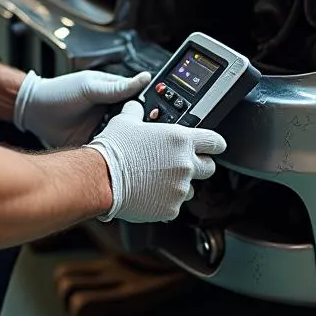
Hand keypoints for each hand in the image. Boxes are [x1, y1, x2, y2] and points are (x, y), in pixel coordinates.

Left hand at [12, 68, 151, 147]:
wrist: (35, 111)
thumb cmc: (61, 92)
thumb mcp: (90, 87)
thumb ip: (117, 87)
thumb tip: (145, 77)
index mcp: (115, 95)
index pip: (140, 103)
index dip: (149, 112)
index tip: (156, 119)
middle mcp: (112, 113)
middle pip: (134, 125)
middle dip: (139, 132)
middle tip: (143, 138)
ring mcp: (104, 130)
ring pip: (123, 141)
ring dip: (127, 146)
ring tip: (133, 151)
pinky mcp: (94, 145)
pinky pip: (109, 153)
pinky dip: (113, 156)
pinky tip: (117, 159)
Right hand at [86, 100, 226, 222]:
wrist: (101, 178)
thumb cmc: (113, 150)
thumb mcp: (125, 121)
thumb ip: (137, 112)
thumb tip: (135, 106)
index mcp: (180, 139)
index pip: (215, 141)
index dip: (215, 144)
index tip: (214, 146)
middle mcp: (185, 164)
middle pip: (209, 167)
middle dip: (199, 166)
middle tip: (181, 164)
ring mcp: (179, 188)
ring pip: (190, 188)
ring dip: (179, 184)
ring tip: (157, 180)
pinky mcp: (171, 208)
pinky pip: (174, 205)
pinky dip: (165, 201)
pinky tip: (148, 193)